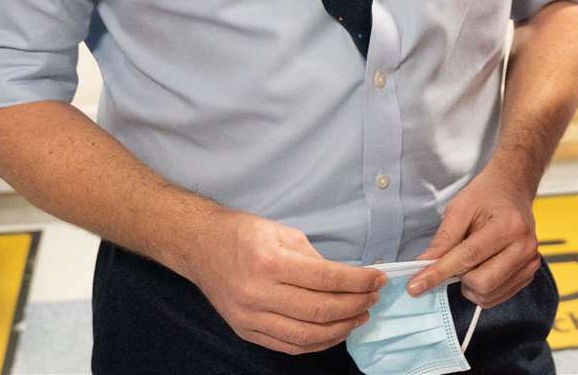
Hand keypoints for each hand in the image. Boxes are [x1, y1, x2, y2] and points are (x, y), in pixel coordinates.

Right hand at [182, 208, 385, 353]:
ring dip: (341, 328)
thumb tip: (347, 278)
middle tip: (373, 297)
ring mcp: (250, 317)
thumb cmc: (243, 234)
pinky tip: (335, 331)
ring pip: (307, 335)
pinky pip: (289, 345)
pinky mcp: (246, 331)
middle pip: (320, 310)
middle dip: (354, 305)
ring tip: (360, 316)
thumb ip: (314, 259)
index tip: (377, 279)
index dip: (358, 281)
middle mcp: (258, 293)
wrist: (200, 246)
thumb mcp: (283, 233)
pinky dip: (317, 343)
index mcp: (270, 262)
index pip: (326, 279)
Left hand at [406, 163, 539, 305]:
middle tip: (453, 259)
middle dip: (459, 277)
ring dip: (469, 285)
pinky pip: (496, 297)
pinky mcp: (528, 274)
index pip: (468, 257)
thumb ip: (443, 239)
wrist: (512, 190)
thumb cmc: (487, 195)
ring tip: (470, 260)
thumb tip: (424, 265)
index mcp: (508, 225)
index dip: (439, 272)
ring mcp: (530, 263)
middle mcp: (524, 247)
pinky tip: (480, 268)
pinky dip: (481, 289)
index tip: (415, 285)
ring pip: (488, 295)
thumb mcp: (460, 208)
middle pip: (482, 283)